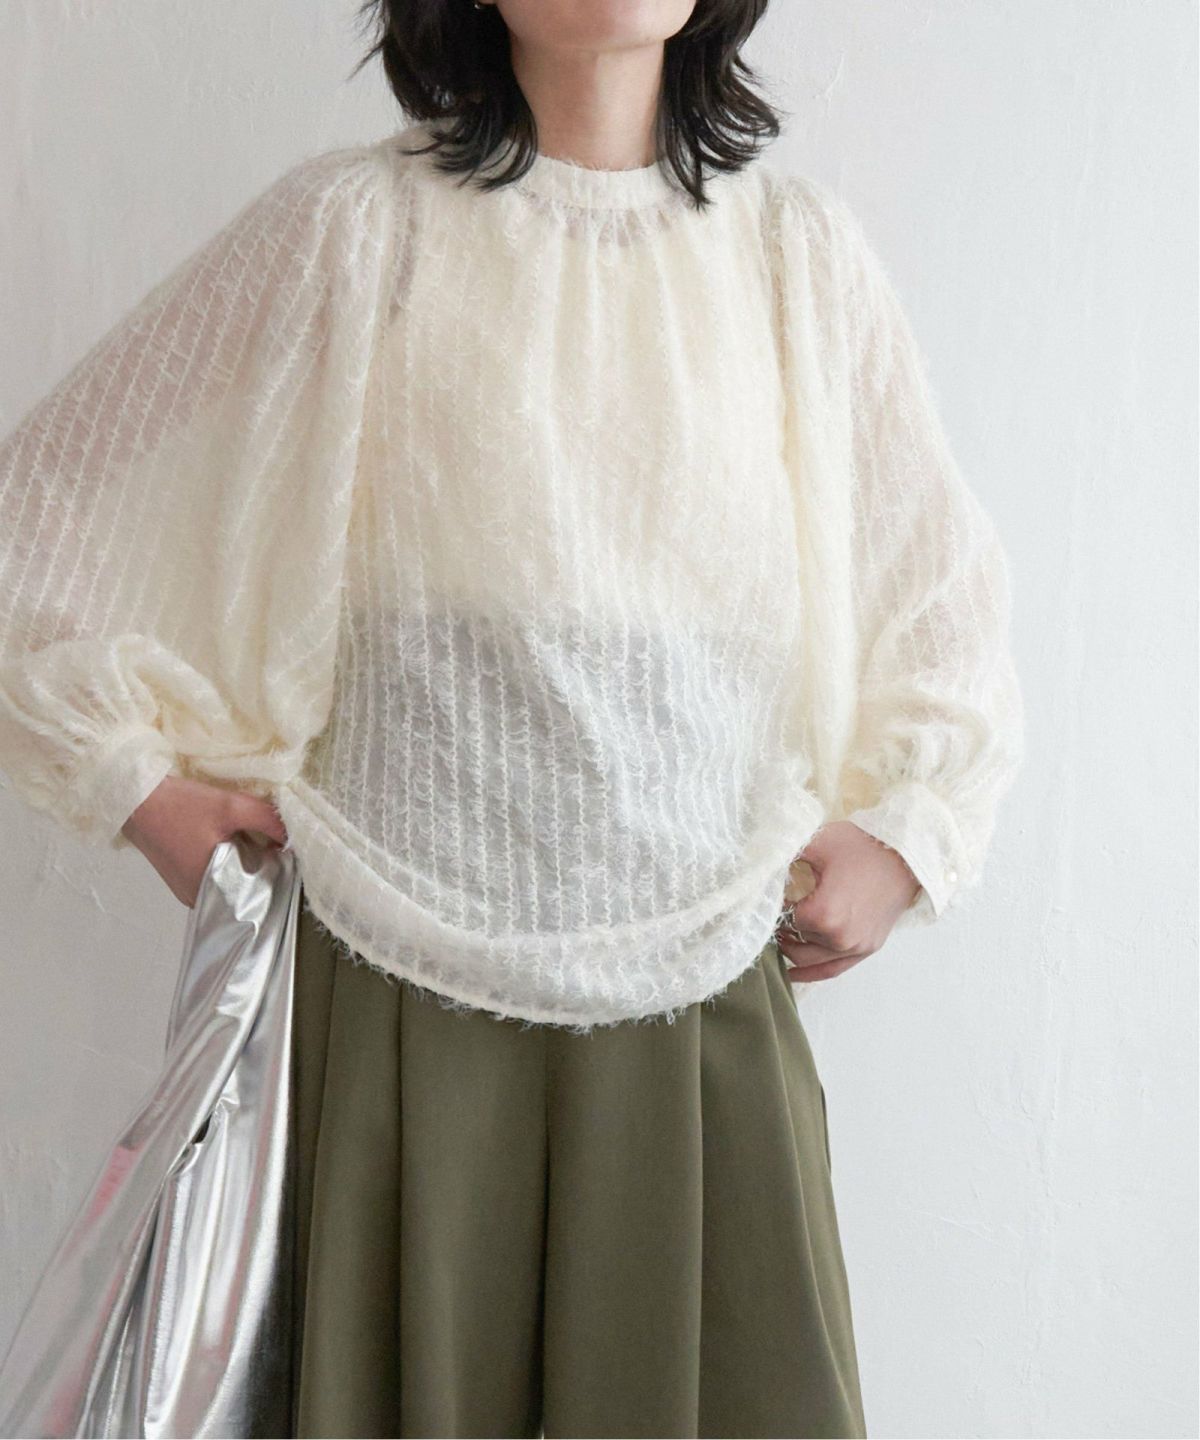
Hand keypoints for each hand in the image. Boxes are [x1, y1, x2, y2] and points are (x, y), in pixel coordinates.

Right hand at [120, 774, 288, 907]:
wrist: (134, 799)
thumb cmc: (179, 806)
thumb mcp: (230, 806)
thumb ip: (266, 819)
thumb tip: (294, 834)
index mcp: (212, 889)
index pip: (259, 888)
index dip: (275, 866)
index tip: (284, 846)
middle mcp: (198, 899)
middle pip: (245, 887)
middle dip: (260, 864)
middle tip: (269, 838)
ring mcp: (187, 891)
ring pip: (230, 882)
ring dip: (242, 861)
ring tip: (248, 837)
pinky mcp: (181, 880)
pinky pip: (214, 876)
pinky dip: (225, 861)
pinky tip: (228, 840)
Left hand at [774, 821, 920, 982]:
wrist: (907, 856)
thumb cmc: (861, 847)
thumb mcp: (816, 842)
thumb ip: (783, 855)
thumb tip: (757, 866)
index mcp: (823, 914)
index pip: (782, 919)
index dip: (771, 908)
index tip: (767, 897)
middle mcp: (839, 938)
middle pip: (793, 941)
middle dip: (779, 928)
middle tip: (770, 914)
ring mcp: (855, 948)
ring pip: (809, 960)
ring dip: (791, 948)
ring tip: (779, 934)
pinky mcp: (866, 949)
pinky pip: (833, 970)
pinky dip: (811, 973)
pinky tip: (793, 972)